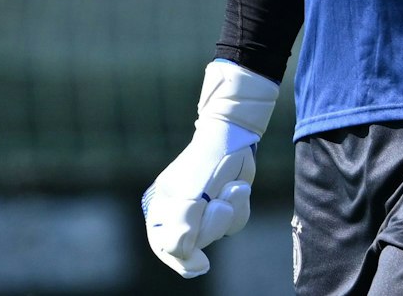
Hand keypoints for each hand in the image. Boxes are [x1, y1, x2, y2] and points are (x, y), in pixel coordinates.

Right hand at [142, 61, 279, 277]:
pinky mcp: (223, 206)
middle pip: (195, 244)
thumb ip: (185, 221)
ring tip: (229, 188)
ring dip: (230, 211)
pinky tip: (238, 187)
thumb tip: (178, 250)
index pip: (164, 246)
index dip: (181, 258)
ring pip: (219, 233)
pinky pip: (234, 224)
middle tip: (219, 204)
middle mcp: (180, 212)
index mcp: (162, 207)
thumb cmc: (206, 161)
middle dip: (212, 225)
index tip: (201, 265)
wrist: (234, 136)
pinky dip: (240, 207)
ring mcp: (203, 210)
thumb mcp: (193, 191)